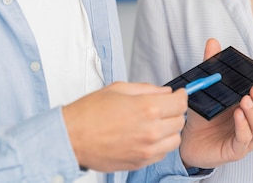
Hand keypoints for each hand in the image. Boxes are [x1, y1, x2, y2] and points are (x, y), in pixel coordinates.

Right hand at [62, 81, 186, 171]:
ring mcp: (147, 149)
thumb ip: (146, 89)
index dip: (181, 96)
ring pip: (175, 140)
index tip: (178, 95)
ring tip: (156, 123)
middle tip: (163, 107)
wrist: (71, 138)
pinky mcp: (140, 162)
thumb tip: (164, 91)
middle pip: (180, 120)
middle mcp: (151, 130)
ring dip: (169, 130)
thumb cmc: (89, 113)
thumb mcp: (119, 88)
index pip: (180, 102)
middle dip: (174, 111)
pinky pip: (162, 154)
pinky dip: (160, 145)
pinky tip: (147, 136)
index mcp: (147, 108)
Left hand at [179, 38, 252, 168]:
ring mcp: (247, 137)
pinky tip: (238, 116)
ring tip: (245, 101)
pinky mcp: (236, 150)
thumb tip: (213, 43)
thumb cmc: (204, 117)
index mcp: (252, 108)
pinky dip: (242, 127)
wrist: (189, 140)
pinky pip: (244, 139)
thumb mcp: (208, 88)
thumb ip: (212, 66)